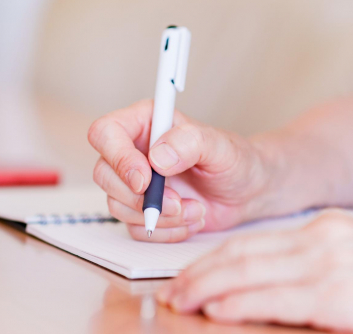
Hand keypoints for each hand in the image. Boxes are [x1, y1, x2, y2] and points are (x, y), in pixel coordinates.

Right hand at [87, 100, 274, 241]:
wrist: (248, 191)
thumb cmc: (235, 160)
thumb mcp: (221, 146)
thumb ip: (191, 142)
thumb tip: (157, 156)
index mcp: (146, 122)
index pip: (105, 132)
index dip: (118, 157)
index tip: (145, 179)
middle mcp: (135, 151)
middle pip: (104, 174)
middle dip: (141, 197)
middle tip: (177, 202)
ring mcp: (135, 182)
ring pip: (118, 205)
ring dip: (160, 216)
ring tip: (195, 208)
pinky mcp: (142, 210)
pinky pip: (135, 228)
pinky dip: (166, 230)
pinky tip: (191, 219)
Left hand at [155, 210, 352, 333]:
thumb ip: (334, 262)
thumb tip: (301, 281)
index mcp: (331, 228)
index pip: (260, 242)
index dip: (222, 258)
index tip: (199, 272)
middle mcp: (322, 239)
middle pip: (245, 253)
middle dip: (204, 271)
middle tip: (176, 288)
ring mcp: (328, 265)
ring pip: (249, 272)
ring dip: (209, 286)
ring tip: (182, 299)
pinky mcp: (337, 296)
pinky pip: (274, 298)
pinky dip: (239, 301)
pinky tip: (218, 307)